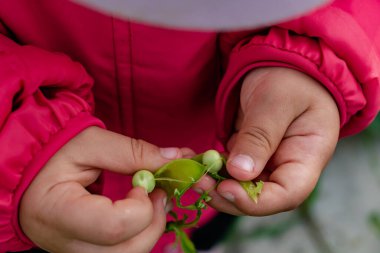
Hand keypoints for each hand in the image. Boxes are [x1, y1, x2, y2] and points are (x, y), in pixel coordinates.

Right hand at [19, 127, 185, 252]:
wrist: (31, 175)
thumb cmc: (54, 155)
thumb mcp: (90, 142)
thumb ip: (132, 151)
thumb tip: (176, 157)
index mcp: (58, 212)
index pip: (113, 227)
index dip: (141, 207)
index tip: (143, 184)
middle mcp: (66, 244)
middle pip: (127, 250)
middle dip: (155, 220)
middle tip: (159, 192)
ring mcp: (76, 252)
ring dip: (151, 228)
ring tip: (151, 200)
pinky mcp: (87, 252)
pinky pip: (123, 251)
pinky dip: (141, 233)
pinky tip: (141, 211)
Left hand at [196, 67, 339, 215]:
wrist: (280, 65)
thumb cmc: (288, 77)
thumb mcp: (275, 101)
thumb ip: (260, 136)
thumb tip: (239, 173)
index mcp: (308, 156)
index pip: (288, 194)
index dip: (256, 201)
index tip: (226, 189)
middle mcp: (288, 166)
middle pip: (261, 197)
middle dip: (228, 195)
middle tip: (199, 182)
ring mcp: (268, 163)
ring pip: (242, 187)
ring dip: (216, 184)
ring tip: (192, 171)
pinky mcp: (250, 156)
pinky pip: (231, 171)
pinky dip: (213, 170)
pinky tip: (194, 161)